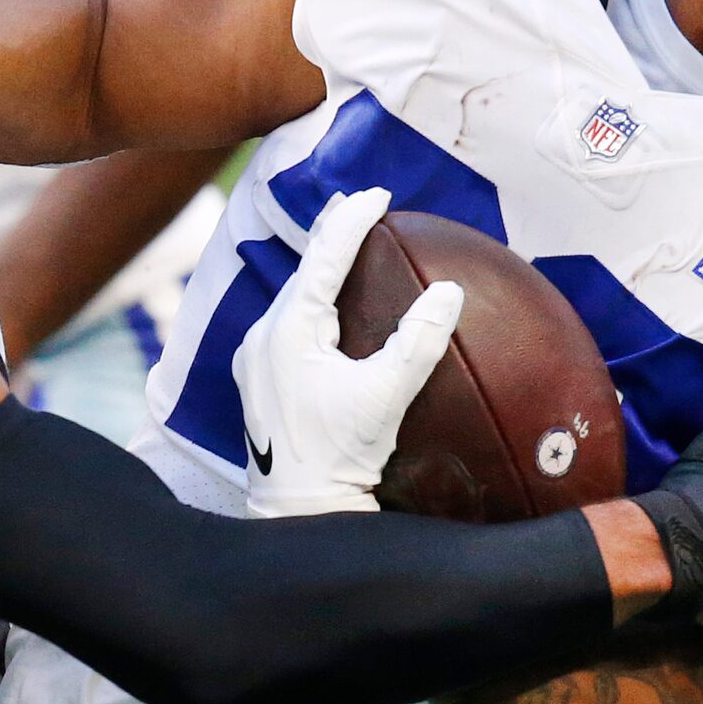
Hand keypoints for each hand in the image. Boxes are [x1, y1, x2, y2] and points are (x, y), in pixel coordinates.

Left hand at [234, 187, 462, 516]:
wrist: (298, 509)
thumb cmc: (340, 454)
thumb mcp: (386, 396)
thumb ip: (418, 342)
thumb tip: (449, 292)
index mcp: (287, 332)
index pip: (322, 260)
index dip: (350, 221)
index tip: (376, 195)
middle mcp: (261, 338)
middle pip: (301, 273)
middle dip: (331, 238)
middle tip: (359, 206)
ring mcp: (253, 360)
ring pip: (291, 300)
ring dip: (319, 274)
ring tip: (343, 246)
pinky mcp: (255, 381)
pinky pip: (285, 326)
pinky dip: (309, 306)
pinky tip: (327, 311)